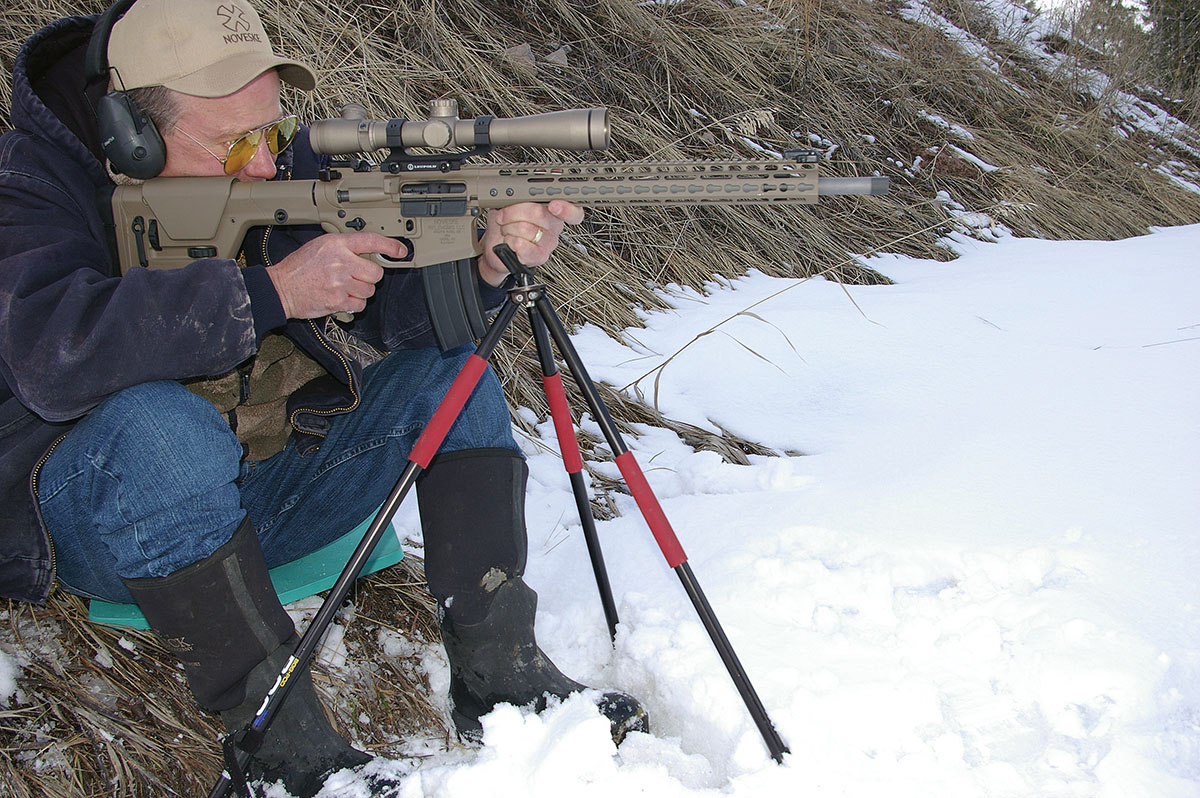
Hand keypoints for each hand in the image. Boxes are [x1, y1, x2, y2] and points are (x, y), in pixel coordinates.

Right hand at [266, 233, 406, 318]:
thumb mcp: (321, 245)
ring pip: (369, 290)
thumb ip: (345, 247)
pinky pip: (360, 305)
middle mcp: (341, 262)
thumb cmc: (299, 267)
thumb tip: (368, 252)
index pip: (371, 240)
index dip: (390, 245)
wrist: (281, 287)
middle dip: (369, 276)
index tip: (401, 250)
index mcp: (337, 244)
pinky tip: (341, 298)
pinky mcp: (338, 301)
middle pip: (376, 272)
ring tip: (344, 287)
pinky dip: (353, 304)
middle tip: (355, 276)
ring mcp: (340, 283)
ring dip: (361, 291)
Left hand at [478, 200, 584, 285]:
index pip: (573, 210)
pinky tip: (510, 241)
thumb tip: (518, 191)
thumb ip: (520, 195)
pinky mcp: (539, 257)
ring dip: (508, 227)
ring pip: (525, 228)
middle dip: (513, 212)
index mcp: (554, 208)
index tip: (553, 206)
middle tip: (505, 215)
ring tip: (507, 229)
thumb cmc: (505, 221)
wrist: (495, 244)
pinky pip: (522, 245)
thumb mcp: (511, 201)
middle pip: (538, 212)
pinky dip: (509, 241)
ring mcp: (549, 242)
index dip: (566, 208)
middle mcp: (555, 226)